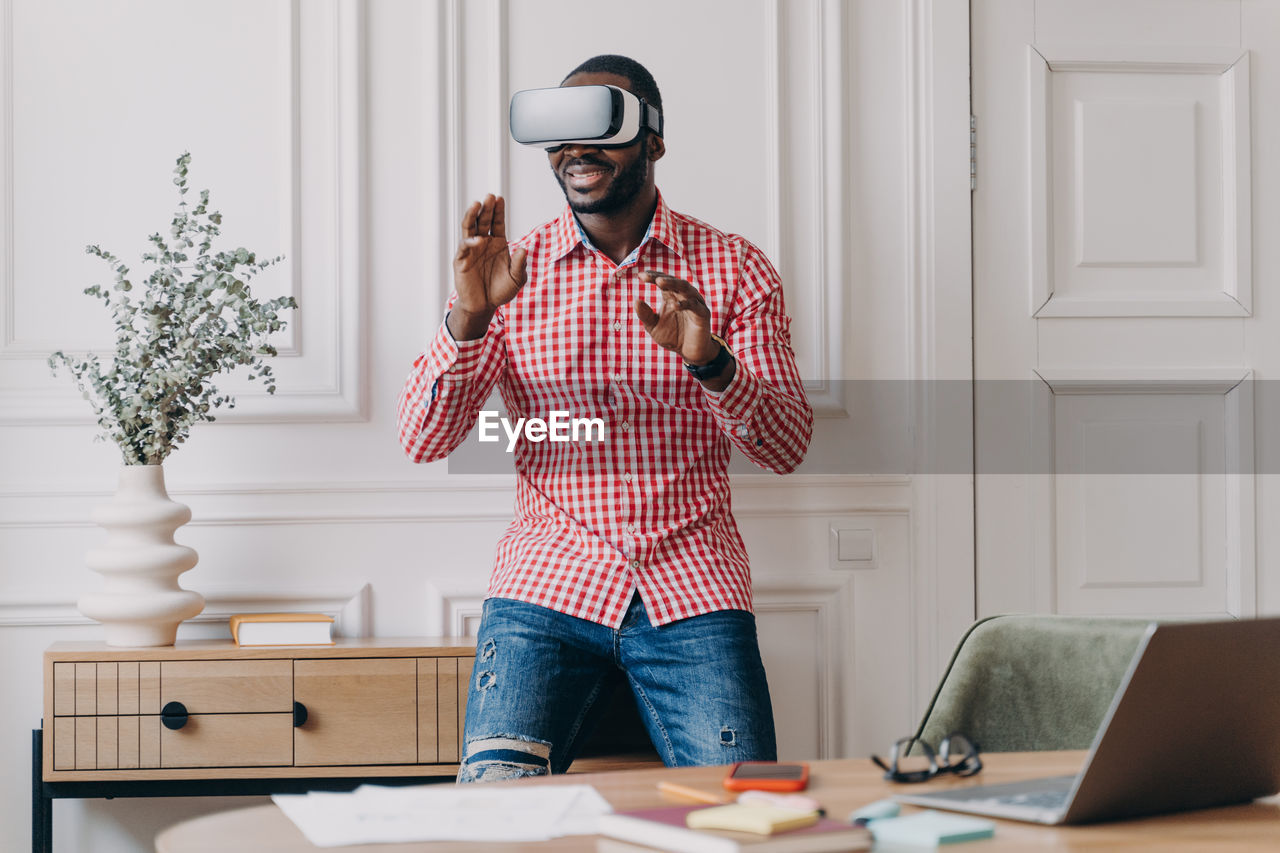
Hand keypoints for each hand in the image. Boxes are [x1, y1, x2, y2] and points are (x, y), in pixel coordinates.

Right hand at [449, 194, 527, 339]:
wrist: (484, 306)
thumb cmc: (500, 291)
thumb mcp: (516, 279)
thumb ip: (519, 265)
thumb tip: (523, 250)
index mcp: (497, 243)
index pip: (497, 223)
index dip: (498, 211)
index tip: (500, 198)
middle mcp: (483, 243)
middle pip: (484, 220)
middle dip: (487, 208)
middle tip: (490, 196)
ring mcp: (471, 250)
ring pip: (470, 228)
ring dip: (473, 215)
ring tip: (477, 204)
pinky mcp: (461, 260)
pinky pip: (464, 248)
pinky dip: (470, 242)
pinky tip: (477, 239)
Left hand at [634, 271, 718, 364]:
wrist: (689, 352)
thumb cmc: (672, 336)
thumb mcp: (653, 326)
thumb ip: (645, 315)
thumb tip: (635, 301)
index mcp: (671, 296)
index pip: (662, 281)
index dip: (653, 276)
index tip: (640, 275)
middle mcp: (683, 296)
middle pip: (674, 281)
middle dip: (662, 278)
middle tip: (649, 277)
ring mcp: (695, 303)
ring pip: (685, 288)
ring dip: (673, 283)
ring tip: (659, 282)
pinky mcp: (702, 313)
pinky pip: (694, 305)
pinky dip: (684, 304)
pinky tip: (674, 305)